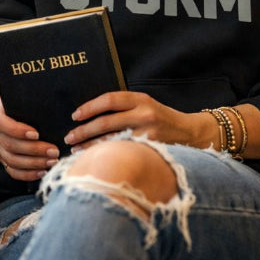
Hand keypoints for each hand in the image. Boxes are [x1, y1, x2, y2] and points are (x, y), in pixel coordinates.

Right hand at [0, 95, 59, 180]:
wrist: (11, 105)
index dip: (18, 130)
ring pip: (11, 160)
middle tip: (54, 151)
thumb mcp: (24, 93)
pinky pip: (12, 170)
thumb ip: (32, 97)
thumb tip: (53, 100)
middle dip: (34, 150)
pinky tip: (42, 172)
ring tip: (52, 161)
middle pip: (10, 145)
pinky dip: (27, 174)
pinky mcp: (3, 157)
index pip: (1, 122)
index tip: (36, 134)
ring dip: (34, 163)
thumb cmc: (22, 99)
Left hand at [63, 90, 203, 151]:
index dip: (90, 107)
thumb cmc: (162, 120)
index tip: (75, 115)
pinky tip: (95, 160)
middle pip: (106, 122)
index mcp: (141, 99)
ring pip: (111, 141)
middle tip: (69, 137)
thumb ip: (125, 108)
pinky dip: (106, 156)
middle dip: (84, 131)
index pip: (110, 99)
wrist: (190, 134)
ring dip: (90, 146)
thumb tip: (92, 114)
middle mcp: (144, 114)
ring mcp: (148, 134)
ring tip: (75, 150)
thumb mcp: (146, 105)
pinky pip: (122, 154)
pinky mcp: (150, 151)